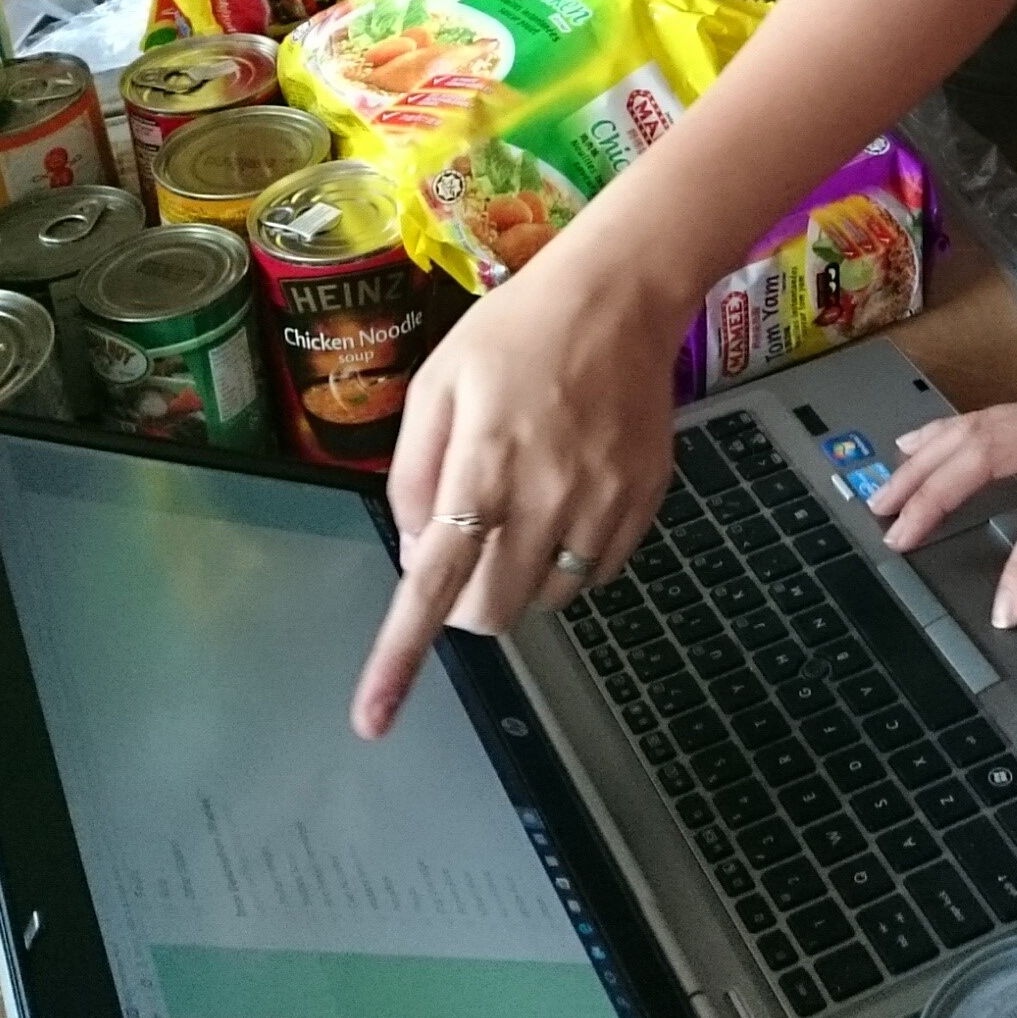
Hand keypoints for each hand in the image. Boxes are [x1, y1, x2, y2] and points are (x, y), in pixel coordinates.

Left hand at [351, 235, 689, 738]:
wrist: (619, 296)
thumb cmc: (515, 332)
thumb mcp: (437, 385)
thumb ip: (414, 472)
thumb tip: (418, 554)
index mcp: (482, 464)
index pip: (434, 582)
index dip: (400, 656)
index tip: (373, 721)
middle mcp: (545, 495)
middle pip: (492, 610)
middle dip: (463, 603)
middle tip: (461, 550)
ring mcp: (602, 502)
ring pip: (546, 601)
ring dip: (516, 582)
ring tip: (518, 516)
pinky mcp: (643, 501)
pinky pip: (595, 574)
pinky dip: (566, 564)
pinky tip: (562, 508)